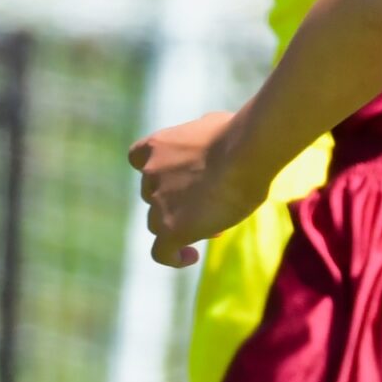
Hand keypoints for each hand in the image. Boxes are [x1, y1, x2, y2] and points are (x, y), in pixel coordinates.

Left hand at [129, 110, 269, 267]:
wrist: (242, 152)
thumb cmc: (236, 134)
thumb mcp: (211, 125)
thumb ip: (200, 139)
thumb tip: (210, 136)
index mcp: (155, 146)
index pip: (139, 161)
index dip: (158, 173)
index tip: (180, 179)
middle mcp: (149, 174)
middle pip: (153, 196)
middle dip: (177, 200)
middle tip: (210, 203)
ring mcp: (157, 202)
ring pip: (159, 223)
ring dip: (179, 224)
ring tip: (213, 223)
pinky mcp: (171, 228)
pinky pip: (162, 251)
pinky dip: (173, 256)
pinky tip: (190, 255)